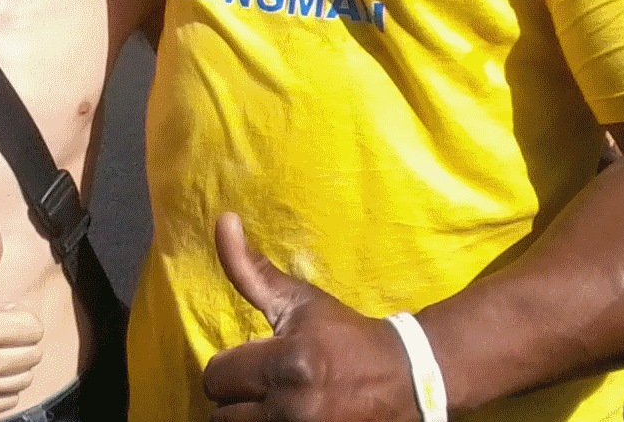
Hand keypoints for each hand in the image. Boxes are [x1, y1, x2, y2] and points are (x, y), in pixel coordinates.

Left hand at [203, 213, 418, 421]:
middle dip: (238, 396)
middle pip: (222, 414)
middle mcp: (293, 407)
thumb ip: (252, 269)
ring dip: (252, 418)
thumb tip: (223, 220)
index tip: (254, 360)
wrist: (407, 378)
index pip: (216, 376)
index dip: (231, 366)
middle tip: (264, 385)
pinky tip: (290, 416)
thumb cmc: (346, 334)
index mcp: (288, 362)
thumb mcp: (301, 300)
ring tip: (274, 403)